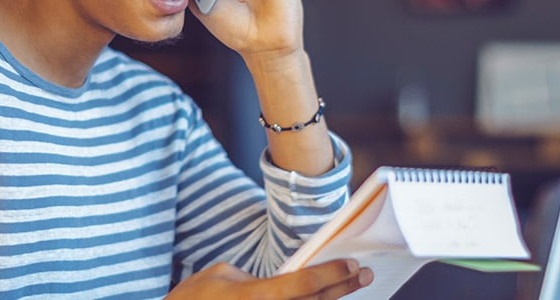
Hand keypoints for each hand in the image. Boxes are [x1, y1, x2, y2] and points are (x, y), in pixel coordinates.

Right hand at [166, 260, 372, 299]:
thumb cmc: (194, 298)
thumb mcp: (223, 273)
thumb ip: (258, 277)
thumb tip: (282, 283)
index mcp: (257, 297)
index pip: (305, 283)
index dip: (333, 273)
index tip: (352, 263)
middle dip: (343, 287)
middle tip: (365, 274)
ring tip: (349, 287)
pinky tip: (324, 299)